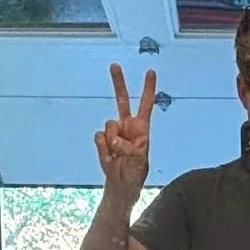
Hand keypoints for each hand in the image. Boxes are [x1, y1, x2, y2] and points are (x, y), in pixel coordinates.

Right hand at [96, 63, 156, 192]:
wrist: (120, 185)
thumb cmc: (135, 173)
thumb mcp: (139, 163)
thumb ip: (129, 150)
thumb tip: (116, 140)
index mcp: (141, 128)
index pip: (145, 104)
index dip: (148, 88)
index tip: (150, 71)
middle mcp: (127, 126)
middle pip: (121, 100)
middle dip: (118, 82)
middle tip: (114, 65)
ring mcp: (114, 132)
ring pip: (109, 125)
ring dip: (112, 142)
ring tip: (118, 155)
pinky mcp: (102, 140)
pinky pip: (99, 138)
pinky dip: (103, 149)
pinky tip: (109, 158)